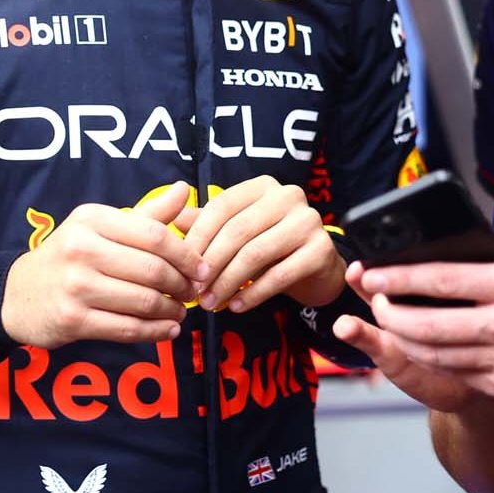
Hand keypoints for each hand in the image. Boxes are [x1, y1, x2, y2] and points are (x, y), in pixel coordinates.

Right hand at [1, 181, 208, 349]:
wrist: (17, 294)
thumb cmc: (68, 257)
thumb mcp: (100, 227)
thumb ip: (146, 214)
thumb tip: (183, 190)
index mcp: (92, 220)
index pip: (154, 235)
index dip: (187, 255)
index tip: (203, 268)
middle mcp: (82, 249)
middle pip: (153, 270)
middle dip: (182, 285)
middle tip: (192, 292)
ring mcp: (76, 286)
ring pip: (144, 301)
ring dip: (172, 311)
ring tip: (180, 312)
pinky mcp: (73, 319)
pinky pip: (127, 328)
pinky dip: (155, 332)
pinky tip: (167, 330)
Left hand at [180, 175, 340, 311]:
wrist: (317, 269)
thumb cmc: (270, 247)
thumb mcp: (238, 232)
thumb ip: (208, 224)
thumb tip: (172, 220)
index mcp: (263, 186)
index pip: (222, 206)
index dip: (198, 237)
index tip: (180, 266)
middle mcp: (288, 196)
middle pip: (237, 230)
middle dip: (211, 264)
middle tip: (193, 291)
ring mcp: (308, 222)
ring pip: (256, 253)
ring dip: (228, 282)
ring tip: (209, 302)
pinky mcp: (321, 250)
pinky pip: (279, 276)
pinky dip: (252, 294)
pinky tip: (235, 306)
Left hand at [355, 183, 493, 404]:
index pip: (444, 280)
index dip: (401, 278)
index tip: (373, 274)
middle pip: (431, 324)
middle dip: (392, 313)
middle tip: (373, 302)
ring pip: (437, 354)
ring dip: (404, 339)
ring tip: (386, 323)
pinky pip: (456, 373)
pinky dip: (430, 361)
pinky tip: (416, 348)